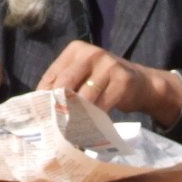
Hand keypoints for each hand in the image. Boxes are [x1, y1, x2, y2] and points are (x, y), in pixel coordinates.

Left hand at [36, 40, 181, 126]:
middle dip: (58, 107)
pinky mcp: (123, 80)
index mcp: (75, 50)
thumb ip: (64, 85)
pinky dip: (94, 119)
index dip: (44, 97)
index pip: (52, 75)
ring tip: (70, 131)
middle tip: (54, 126)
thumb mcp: (82, 76)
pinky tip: (89, 128)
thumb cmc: (103, 82)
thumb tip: (40, 106)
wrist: (141, 83)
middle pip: (65, 84)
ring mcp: (108, 65)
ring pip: (84, 97)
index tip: (41, 116)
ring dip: (76, 116)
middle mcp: (91, 53)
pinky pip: (102, 104)